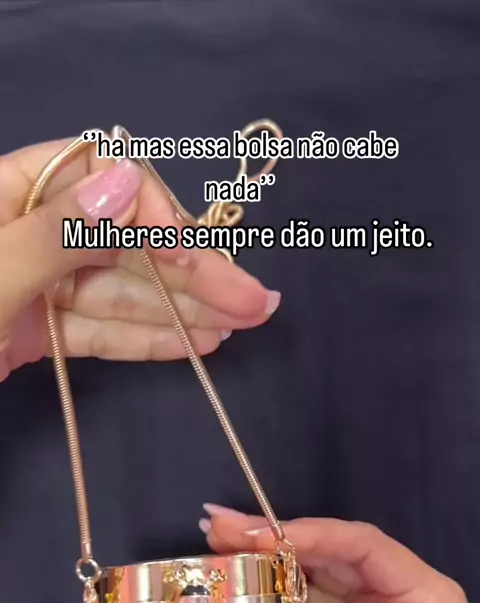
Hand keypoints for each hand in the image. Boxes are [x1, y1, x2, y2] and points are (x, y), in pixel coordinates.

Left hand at [0, 140, 278, 380]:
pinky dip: (142, 337)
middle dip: (188, 271)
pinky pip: (98, 330)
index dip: (150, 207)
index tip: (184, 248)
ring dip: (179, 308)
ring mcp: (34, 285)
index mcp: (7, 195)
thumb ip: (55, 233)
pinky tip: (192, 342)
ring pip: (119, 290)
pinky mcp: (37, 334)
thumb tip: (132, 178)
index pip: (96, 174)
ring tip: (240, 324)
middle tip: (252, 300)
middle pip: (122, 241)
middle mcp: (28, 233)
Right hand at [202, 506, 479, 602]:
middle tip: (218, 526)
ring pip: (317, 577)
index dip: (311, 535)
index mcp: (422, 594)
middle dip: (275, 539)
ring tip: (220, 551)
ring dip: (270, 565)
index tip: (259, 534)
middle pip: (332, 553)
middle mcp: (396, 592)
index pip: (363, 547)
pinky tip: (246, 595)